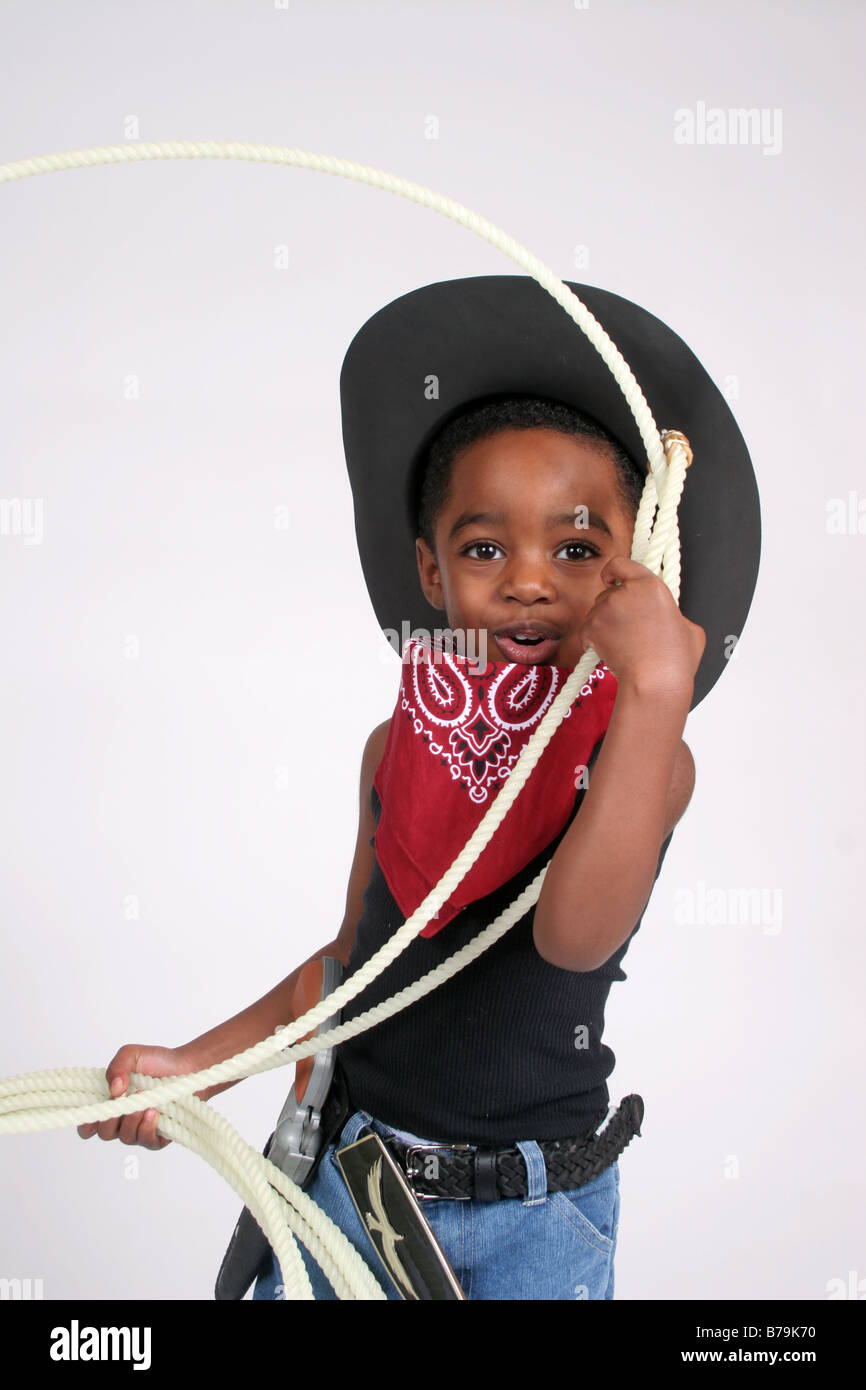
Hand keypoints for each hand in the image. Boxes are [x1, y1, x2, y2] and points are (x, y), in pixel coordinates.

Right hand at [76, 1044, 204, 1151]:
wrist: (190, 1067)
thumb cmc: (160, 1062)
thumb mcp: (133, 1055)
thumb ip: (117, 1067)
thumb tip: (114, 1089)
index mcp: (111, 1102)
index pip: (89, 1124)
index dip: (85, 1124)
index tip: (90, 1116)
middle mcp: (123, 1119)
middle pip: (105, 1133)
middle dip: (111, 1120)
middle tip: (123, 1103)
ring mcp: (139, 1129)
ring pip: (125, 1137)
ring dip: (132, 1120)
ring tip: (146, 1102)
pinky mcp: (157, 1136)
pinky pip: (146, 1142)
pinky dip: (147, 1128)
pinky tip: (154, 1112)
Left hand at [578, 555, 705, 696]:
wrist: (654, 681)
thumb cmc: (674, 659)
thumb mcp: (690, 628)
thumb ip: (675, 615)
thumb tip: (671, 619)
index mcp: (651, 585)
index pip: (621, 564)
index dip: (613, 572)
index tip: (611, 579)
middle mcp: (625, 592)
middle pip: (609, 593)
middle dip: (614, 609)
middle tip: (628, 630)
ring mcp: (606, 609)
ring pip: (597, 612)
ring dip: (605, 625)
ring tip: (624, 645)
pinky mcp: (592, 627)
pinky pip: (587, 631)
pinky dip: (594, 641)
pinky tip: (611, 652)